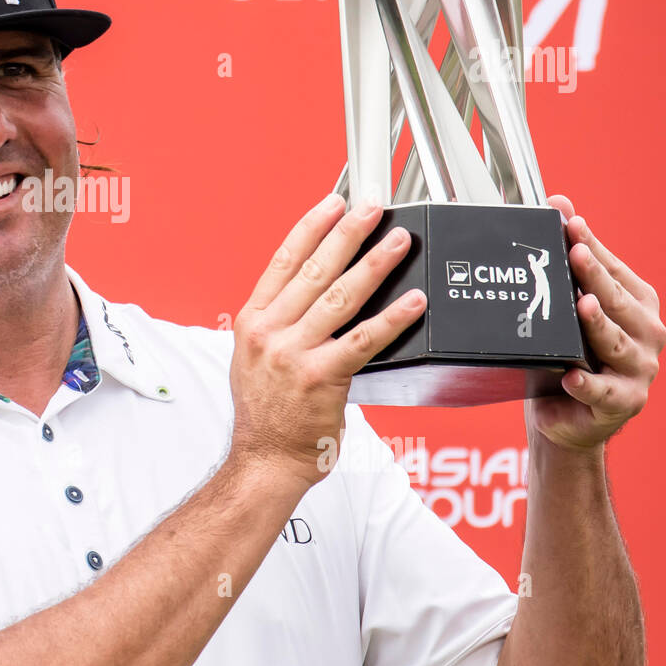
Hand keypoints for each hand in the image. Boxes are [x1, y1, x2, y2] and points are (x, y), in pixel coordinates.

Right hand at [229, 192, 425, 481]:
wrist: (263, 462)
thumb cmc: (266, 416)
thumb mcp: (253, 359)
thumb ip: (277, 325)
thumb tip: (309, 295)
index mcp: (253, 322)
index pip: (283, 262)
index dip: (311, 227)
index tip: (334, 203)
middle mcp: (269, 333)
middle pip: (315, 270)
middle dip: (348, 233)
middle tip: (373, 207)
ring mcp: (293, 355)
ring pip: (341, 298)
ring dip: (374, 265)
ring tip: (399, 242)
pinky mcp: (321, 379)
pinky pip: (363, 341)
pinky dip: (391, 318)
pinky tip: (412, 301)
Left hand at [524, 194, 665, 451]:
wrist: (565, 413)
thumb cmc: (568, 353)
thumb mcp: (567, 307)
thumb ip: (570, 259)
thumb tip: (559, 202)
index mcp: (638, 304)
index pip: (613, 269)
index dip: (590, 244)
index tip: (570, 223)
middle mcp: (647, 333)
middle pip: (617, 302)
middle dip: (594, 277)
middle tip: (574, 254)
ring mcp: (639, 369)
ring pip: (615, 343)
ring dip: (598, 325)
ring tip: (581, 306)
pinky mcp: (624, 403)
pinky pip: (603, 393)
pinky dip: (587, 385)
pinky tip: (570, 377)